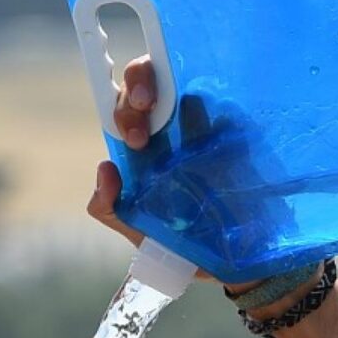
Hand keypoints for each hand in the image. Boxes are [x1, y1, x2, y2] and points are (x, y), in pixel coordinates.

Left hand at [85, 58, 211, 280]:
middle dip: (139, 89)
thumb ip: (109, 207)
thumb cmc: (175, 242)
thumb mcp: (136, 229)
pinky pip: (222, 99)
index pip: (125, 103)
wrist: (225, 261)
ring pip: (181, 77)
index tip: (133, 139)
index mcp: (142, 141)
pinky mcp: (232, 131)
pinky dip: (216, 98)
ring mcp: (201, 122)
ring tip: (171, 110)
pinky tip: (216, 114)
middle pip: (148, 78)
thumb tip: (105, 170)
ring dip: (170, 84)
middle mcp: (168, 123)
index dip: (123, 107)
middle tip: (144, 133)